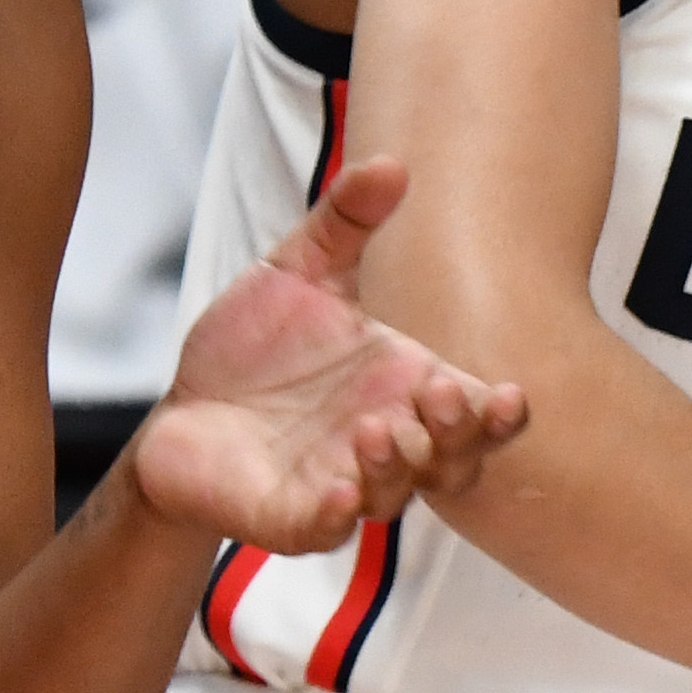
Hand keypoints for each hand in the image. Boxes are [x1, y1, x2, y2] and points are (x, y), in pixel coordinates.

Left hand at [133, 157, 528, 549]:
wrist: (181, 410)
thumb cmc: (255, 349)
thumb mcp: (298, 273)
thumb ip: (345, 223)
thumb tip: (392, 164)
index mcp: (405, 387)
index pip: (477, 414)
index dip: (502, 414)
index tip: (510, 394)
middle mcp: (387, 442)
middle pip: (453, 461)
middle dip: (456, 435)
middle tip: (436, 394)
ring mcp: (341, 484)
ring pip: (393, 496)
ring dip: (396, 468)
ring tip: (376, 428)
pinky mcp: (289, 516)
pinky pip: (324, 528)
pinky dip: (335, 513)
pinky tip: (334, 492)